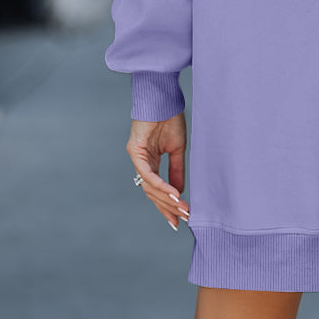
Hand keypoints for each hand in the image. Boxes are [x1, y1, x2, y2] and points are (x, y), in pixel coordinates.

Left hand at [126, 113, 189, 229]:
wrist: (164, 98)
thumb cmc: (170, 118)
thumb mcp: (177, 149)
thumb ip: (176, 170)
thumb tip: (179, 192)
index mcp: (149, 161)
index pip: (156, 189)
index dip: (166, 205)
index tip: (179, 220)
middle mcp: (140, 162)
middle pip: (152, 192)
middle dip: (168, 207)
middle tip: (183, 218)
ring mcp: (136, 157)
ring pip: (149, 187)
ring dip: (167, 200)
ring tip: (183, 209)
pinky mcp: (135, 151)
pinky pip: (148, 174)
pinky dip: (162, 186)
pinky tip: (174, 194)